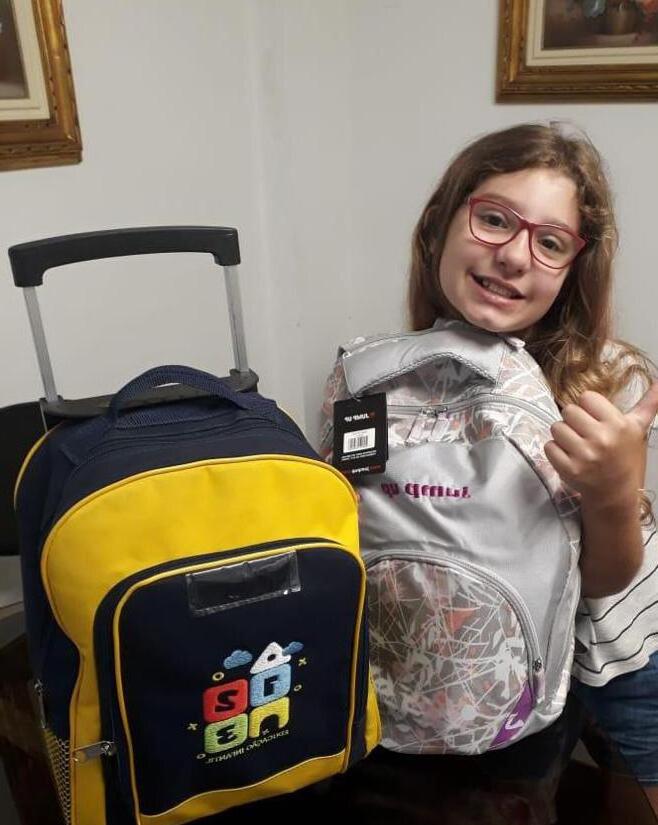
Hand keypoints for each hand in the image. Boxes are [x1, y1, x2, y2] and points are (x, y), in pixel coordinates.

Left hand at [544, 381, 657, 508]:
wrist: (615, 491)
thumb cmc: (623, 455)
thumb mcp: (637, 429)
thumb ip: (648, 404)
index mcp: (618, 425)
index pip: (586, 397)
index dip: (588, 407)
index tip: (595, 419)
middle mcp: (602, 439)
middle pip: (568, 410)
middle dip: (574, 420)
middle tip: (584, 433)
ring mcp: (584, 455)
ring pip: (556, 427)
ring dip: (563, 435)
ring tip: (577, 444)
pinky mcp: (569, 469)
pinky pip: (549, 446)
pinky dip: (555, 450)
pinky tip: (569, 456)